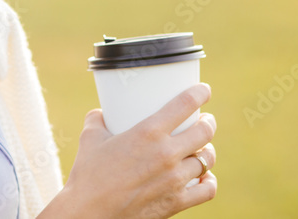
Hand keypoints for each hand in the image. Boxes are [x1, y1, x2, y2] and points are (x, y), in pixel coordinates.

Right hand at [49, 83, 216, 218]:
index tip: (204, 91)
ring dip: (207, 151)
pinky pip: (207, 189)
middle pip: (204, 132)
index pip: (185, 105)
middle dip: (208, 123)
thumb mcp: (89, 139)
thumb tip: (101, 114)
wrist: (90, 212)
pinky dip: (209, 181)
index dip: (199, 93)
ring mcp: (175, 180)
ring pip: (207, 159)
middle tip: (205, 120)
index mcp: (148, 133)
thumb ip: (97, 121)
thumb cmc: (88, 175)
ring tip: (202, 148)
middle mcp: (167, 154)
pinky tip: (204, 177)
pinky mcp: (177, 202)